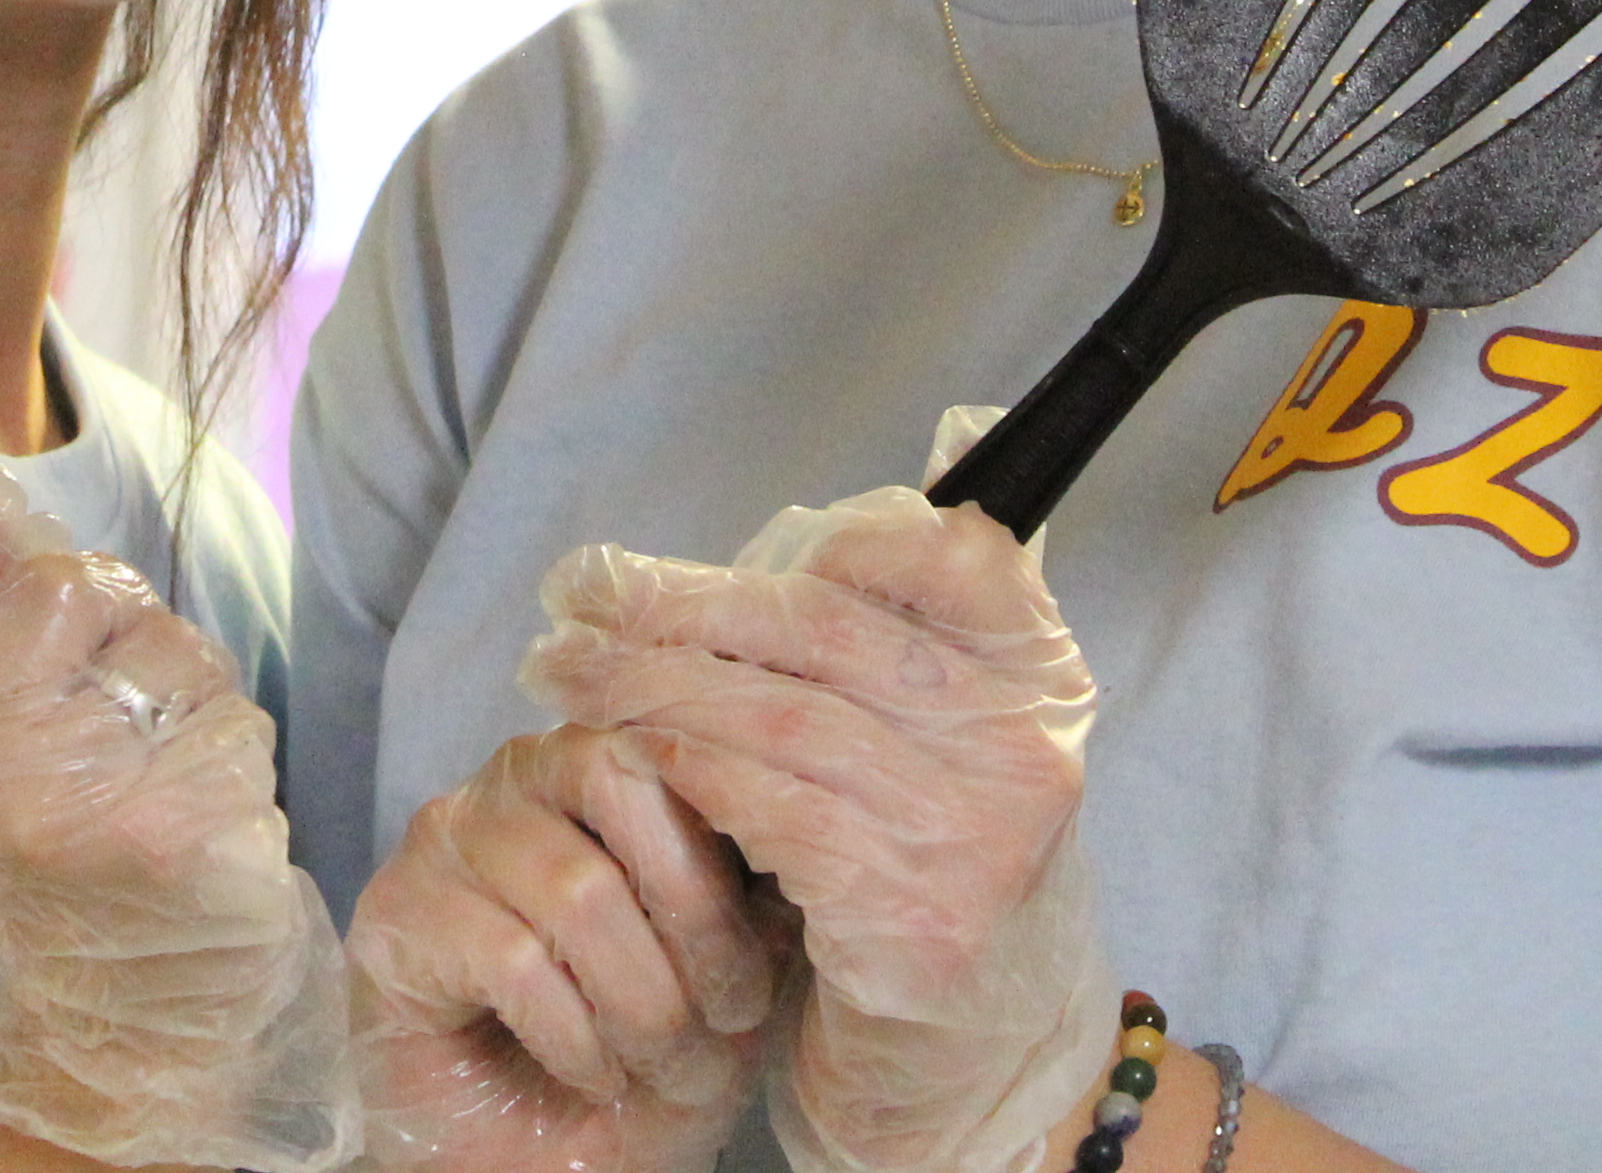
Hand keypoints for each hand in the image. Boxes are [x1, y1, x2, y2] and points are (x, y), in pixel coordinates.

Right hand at [0, 459, 353, 1172]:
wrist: (129, 987)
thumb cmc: (41, 824)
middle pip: (50, 580)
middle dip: (88, 611)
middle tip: (80, 696)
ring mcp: (76, 803)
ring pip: (146, 624)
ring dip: (158, 661)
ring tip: (136, 743)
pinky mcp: (177, 819)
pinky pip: (212, 681)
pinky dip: (212, 712)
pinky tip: (184, 778)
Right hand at [348, 726, 788, 1172]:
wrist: (526, 1166)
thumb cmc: (634, 1068)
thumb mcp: (724, 987)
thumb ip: (758, 907)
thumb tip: (807, 848)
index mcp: (604, 764)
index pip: (674, 738)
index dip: (734, 845)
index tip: (764, 968)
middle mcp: (518, 775)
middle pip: (622, 781)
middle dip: (695, 919)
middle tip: (725, 1020)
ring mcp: (448, 838)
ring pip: (577, 888)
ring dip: (642, 1003)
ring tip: (661, 1067)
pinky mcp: (397, 918)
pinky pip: (515, 961)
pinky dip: (575, 1037)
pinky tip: (592, 1074)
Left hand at [524, 491, 1112, 1172]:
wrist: (973, 1065)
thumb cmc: (929, 879)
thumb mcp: (936, 751)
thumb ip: (877, 654)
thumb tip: (740, 563)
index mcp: (1036, 680)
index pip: (950, 556)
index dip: (827, 535)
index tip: (723, 541)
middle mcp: (1019, 745)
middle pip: (824, 630)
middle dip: (681, 603)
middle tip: (579, 593)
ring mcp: (973, 832)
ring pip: (775, 716)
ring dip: (649, 684)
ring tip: (565, 669)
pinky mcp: (911, 914)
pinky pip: (766, 811)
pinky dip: (684, 771)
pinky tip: (624, 753)